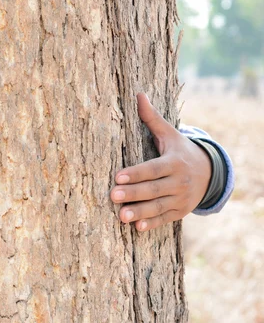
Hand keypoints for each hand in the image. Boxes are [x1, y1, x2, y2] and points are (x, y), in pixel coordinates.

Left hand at [110, 93, 211, 230]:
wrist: (209, 173)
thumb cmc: (180, 151)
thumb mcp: (170, 134)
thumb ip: (152, 118)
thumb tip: (138, 94)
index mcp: (174, 162)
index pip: (153, 169)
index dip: (136, 173)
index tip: (117, 177)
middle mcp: (179, 182)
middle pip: (153, 189)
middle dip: (133, 193)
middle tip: (112, 196)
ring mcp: (180, 199)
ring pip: (158, 207)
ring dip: (140, 212)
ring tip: (121, 216)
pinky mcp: (179, 212)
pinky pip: (165, 219)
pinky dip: (152, 223)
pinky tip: (137, 227)